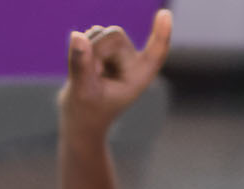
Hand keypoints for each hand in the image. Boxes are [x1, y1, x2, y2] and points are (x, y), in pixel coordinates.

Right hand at [59, 9, 172, 134]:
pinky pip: (89, 34)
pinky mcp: (104, 49)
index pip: (155, 53)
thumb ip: (81, 64)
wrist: (79, 118)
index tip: (165, 14)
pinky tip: (83, 66)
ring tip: (86, 75)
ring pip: (100, 32)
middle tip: (88, 75)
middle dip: (96, 49)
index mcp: (138, 78)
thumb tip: (78, 36)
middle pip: (114, 35)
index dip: (161, 34)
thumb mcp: (83, 90)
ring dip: (87, 49)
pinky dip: (80, 46)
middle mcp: (132, 63)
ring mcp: (118, 55)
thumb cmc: (87, 112)